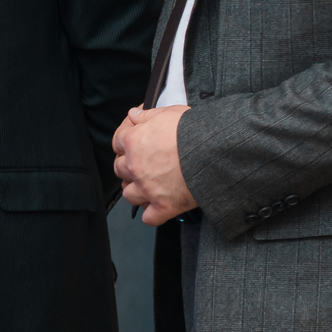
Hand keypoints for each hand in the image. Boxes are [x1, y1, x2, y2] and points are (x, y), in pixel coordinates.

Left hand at [113, 105, 195, 225]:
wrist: (214, 151)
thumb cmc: (192, 131)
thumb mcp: (168, 113)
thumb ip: (146, 115)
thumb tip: (133, 115)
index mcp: (133, 141)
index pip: (117, 143)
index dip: (125, 144)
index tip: (132, 146)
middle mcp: (135, 166)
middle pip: (120, 170)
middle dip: (128, 168)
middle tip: (141, 166)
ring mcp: (147, 188)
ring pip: (129, 195)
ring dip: (136, 191)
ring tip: (147, 188)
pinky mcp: (163, 206)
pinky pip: (149, 218)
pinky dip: (152, 214)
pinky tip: (158, 208)